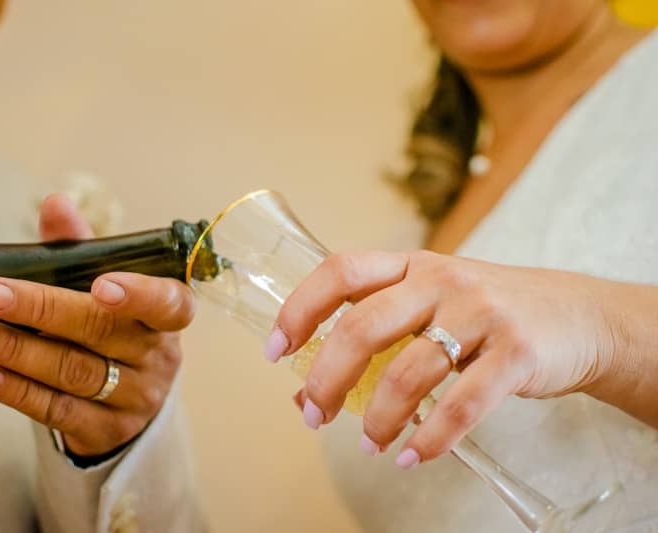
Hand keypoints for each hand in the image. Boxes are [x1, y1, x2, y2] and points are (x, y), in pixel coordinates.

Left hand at [0, 194, 193, 455]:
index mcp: (168, 314)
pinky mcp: (108, 431)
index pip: (168, 303)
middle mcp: (159, 356)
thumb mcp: (107, 285)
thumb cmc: (115, 328)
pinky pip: (60, 411)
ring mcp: (137, 397)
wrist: (128, 400)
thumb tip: (55, 202)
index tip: (101, 285)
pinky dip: (19, 392)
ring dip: (17, 350)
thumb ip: (83, 247)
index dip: (138, 294)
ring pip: (75, 371)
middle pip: (102, 332)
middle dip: (43, 309)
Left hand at [267, 250, 619, 467]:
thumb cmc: (484, 314)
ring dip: (377, 417)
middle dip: (328, 376)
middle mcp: (441, 280)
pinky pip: (462, 404)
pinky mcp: (516, 352)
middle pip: (364, 324)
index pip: (341, 271)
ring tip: (369, 445)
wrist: (576, 316)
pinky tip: (410, 455)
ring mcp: (481, 313)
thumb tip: (303, 392)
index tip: (275, 350)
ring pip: (409, 370)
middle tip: (312, 414)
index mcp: (411, 266)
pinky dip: (430, 438)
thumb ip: (374, 340)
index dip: (300, 308)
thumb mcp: (429, 308)